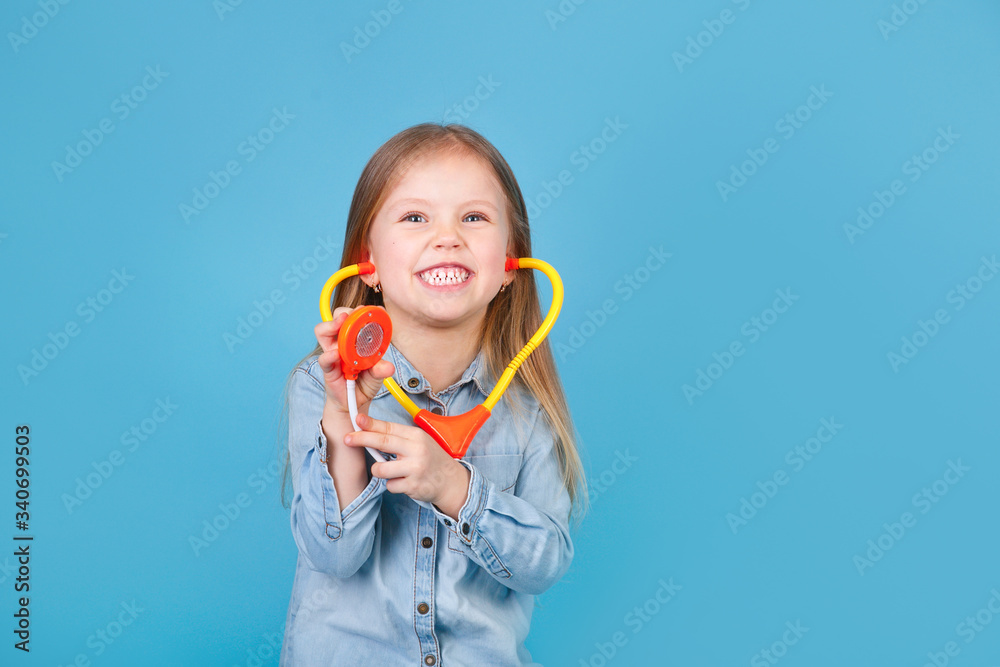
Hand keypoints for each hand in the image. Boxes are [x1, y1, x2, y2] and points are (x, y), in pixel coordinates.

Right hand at [314, 308, 394, 416]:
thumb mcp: (378, 374)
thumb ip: (381, 369)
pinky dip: (329, 355)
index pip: (356, 318)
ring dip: (332, 325)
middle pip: (338, 318)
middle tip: (356, 313)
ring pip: (323, 332)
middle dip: (346, 312)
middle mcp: (343, 342)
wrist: (355, 402)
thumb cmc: (366, 382)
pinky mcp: (328, 368)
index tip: (375, 310)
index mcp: (357, 339)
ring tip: (341, 324)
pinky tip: (335, 354)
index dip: (364, 312)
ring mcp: (333, 353)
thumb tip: (388, 367)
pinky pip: (324, 358)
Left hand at [343, 413, 470, 515]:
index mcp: (416, 436)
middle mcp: (416, 450)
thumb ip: (398, 438)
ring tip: (390, 470)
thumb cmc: (431, 458)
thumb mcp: (419, 442)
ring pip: (381, 469)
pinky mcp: (413, 486)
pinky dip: (393, 485)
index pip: (389, 428)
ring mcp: (415, 469)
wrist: (451, 481)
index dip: (371, 424)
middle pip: (383, 442)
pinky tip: (404, 482)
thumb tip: (369, 430)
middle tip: (347, 439)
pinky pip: (390, 486)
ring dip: (379, 470)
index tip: (356, 419)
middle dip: (362, 439)